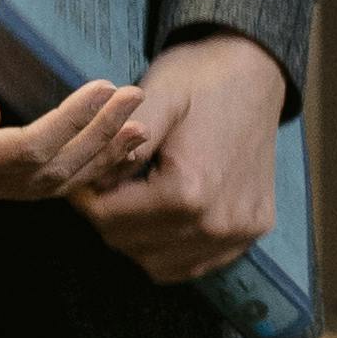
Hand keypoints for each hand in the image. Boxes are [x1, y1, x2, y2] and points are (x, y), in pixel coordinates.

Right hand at [0, 28, 145, 210]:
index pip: (27, 149)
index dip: (72, 122)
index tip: (106, 87)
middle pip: (48, 171)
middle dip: (97, 137)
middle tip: (135, 96)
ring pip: (52, 184)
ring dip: (98, 158)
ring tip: (137, 127)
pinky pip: (43, 181)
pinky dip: (81, 165)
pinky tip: (107, 146)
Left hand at [69, 33, 286, 283]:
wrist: (255, 73)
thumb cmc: (198, 80)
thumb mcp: (152, 99)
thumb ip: (116, 146)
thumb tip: (89, 186)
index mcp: (188, 190)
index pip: (109, 220)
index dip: (86, 200)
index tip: (81, 180)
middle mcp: (216, 222)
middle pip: (130, 244)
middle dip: (108, 218)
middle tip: (105, 187)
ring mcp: (238, 234)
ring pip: (157, 263)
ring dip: (135, 238)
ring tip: (133, 199)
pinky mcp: (250, 234)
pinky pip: (192, 264)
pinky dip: (168, 250)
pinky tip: (161, 218)